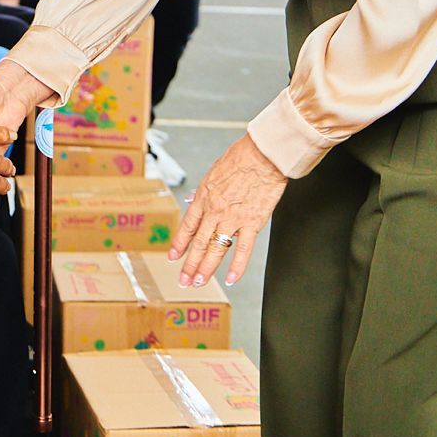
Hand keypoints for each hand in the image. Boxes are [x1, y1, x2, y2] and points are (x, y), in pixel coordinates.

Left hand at [169, 135, 286, 287]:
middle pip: (199, 242)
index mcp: (204, 197)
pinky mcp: (253, 222)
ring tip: (199, 282)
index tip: (173, 256)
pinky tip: (231, 279)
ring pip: (216, 249)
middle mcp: (215, 210)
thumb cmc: (241, 157)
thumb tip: (192, 200)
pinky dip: (237, 266)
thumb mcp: (214, 170)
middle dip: (189, 264)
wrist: (263, 155)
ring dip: (206, 268)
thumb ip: (203, 190)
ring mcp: (233, 218)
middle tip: (183, 280)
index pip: (188, 226)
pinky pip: (243, 249)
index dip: (179, 243)